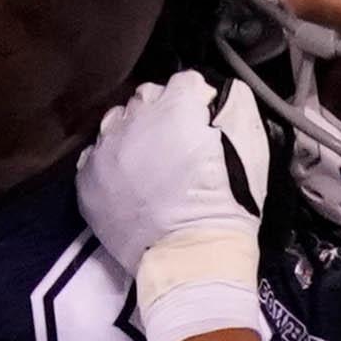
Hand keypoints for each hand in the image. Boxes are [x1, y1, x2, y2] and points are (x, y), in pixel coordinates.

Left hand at [77, 71, 268, 340]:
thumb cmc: (229, 204)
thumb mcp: (253, 149)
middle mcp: (134, 118)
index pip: (185, 81)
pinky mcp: (86, 178)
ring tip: (151, 163)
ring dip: (134, 133)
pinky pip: (95, 154)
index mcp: (176, 107)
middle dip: (164, 113)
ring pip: (117, 121)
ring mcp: (105, 148)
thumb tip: (219, 92)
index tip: (207, 124)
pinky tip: (130, 181)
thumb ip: (236, 107)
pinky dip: (112, 161)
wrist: (191, 258)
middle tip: (179, 145)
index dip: (200, 101)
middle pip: (147, 97)